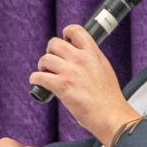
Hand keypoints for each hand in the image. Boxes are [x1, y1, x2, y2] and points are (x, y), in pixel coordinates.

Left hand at [30, 25, 139, 145]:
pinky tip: (38, 82)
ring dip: (42, 66)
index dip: (66, 33)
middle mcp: (81, 59)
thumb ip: (90, 60)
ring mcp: (70, 72)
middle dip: (50, 51)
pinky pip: (39, 76)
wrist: (110, 115)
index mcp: (93, 54)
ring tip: (46, 73)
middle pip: (54, 43)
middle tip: (53, 61)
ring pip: (45, 59)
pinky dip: (35, 79)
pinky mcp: (61, 85)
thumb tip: (78, 58)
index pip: (76, 31)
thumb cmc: (109, 98)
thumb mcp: (104, 69)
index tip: (64, 40)